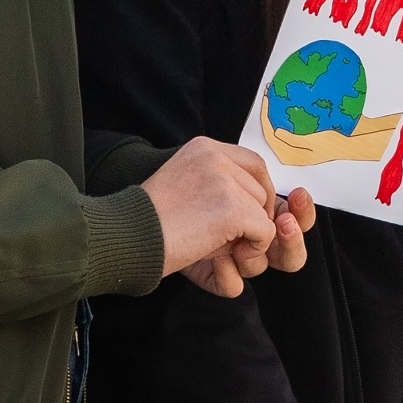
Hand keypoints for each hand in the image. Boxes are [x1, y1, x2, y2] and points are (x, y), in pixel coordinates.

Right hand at [142, 138, 291, 296]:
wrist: (125, 240)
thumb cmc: (150, 227)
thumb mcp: (188, 195)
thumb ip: (223, 192)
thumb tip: (277, 212)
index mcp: (204, 149)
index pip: (252, 164)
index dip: (258, 192)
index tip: (249, 215)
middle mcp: (216, 156)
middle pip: (262, 189)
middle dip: (254, 218)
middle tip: (227, 239)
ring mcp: (225, 180)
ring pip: (265, 212)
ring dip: (248, 236)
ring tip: (213, 245)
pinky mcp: (232, 206)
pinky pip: (264, 232)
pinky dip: (251, 249)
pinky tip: (220, 252)